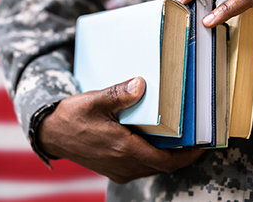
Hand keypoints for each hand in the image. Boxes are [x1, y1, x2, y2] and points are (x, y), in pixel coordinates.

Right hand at [38, 77, 203, 183]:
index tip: (202, 146)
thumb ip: (119, 94)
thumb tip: (141, 84)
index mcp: (123, 148)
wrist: (50, 133)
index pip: (166, 161)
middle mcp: (122, 164)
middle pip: (161, 166)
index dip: (188, 156)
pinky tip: (148, 143)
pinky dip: (149, 158)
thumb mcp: (94, 101)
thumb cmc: (71, 117)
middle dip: (179, 155)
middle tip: (191, 138)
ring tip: (173, 139)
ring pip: (150, 168)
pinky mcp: (110, 169)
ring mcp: (116, 169)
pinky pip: (138, 168)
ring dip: (164, 157)